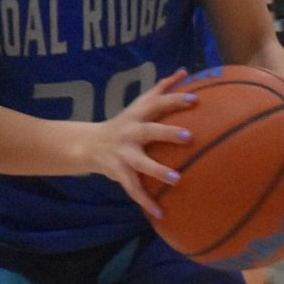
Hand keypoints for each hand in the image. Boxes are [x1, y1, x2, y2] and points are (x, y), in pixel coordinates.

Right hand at [82, 70, 196, 219]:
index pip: (157, 103)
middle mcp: (130, 132)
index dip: (175, 99)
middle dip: (167, 133)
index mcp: (138, 115)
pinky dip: (146, 202)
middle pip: (149, 131)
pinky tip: (161, 213)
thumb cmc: (125, 123)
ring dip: (158, 171)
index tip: (195, 99)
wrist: (89, 145)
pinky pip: (133, 189)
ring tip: (177, 180)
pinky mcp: (119, 172)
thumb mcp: (140, 104)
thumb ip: (161, 88)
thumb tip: (184, 70)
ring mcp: (123, 153)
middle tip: (188, 136)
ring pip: (141, 163)